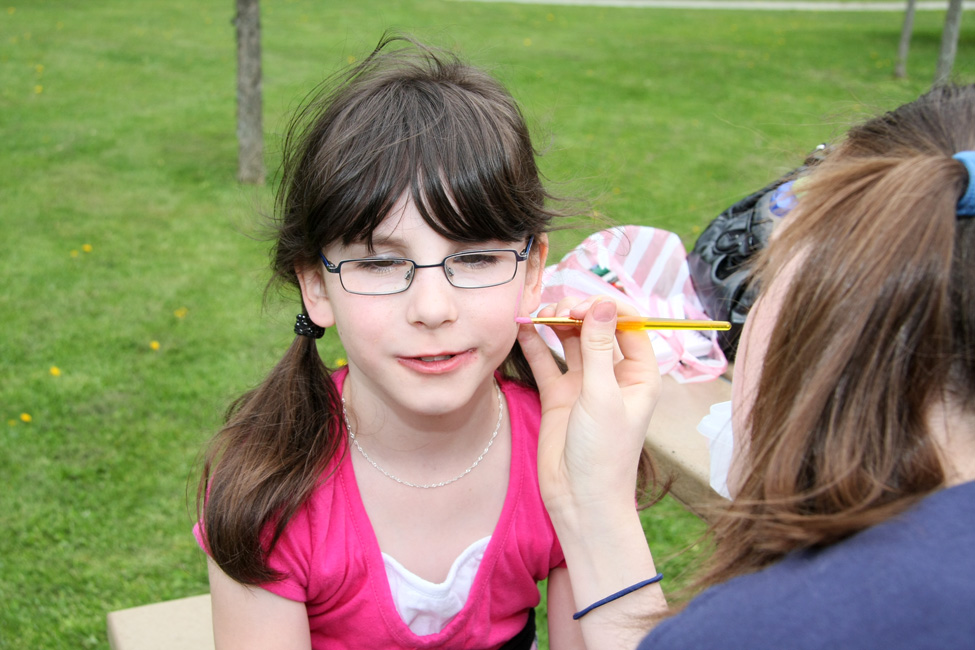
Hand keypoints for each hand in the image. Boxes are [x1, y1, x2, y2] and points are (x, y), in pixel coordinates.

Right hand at [518, 297, 660, 520]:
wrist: (580, 499)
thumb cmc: (604, 453)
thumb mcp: (602, 397)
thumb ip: (598, 348)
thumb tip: (603, 304)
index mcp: (639, 375)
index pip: (629, 325)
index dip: (607, 309)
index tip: (583, 306)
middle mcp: (613, 375)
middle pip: (598, 329)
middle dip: (578, 312)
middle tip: (558, 310)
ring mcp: (585, 385)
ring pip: (571, 342)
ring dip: (556, 324)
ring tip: (538, 314)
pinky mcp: (559, 396)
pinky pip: (547, 362)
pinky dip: (535, 345)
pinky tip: (523, 329)